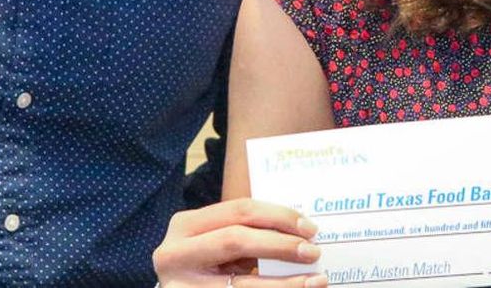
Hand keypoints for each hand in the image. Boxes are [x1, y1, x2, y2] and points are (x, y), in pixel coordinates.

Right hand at [153, 199, 327, 286]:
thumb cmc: (205, 265)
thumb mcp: (215, 242)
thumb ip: (244, 233)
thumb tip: (300, 233)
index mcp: (185, 225)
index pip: (239, 210)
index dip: (278, 216)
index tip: (309, 227)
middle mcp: (174, 254)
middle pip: (237, 240)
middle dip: (281, 246)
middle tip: (313, 252)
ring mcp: (181, 287)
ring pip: (242, 285)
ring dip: (286, 283)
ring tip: (316, 280)